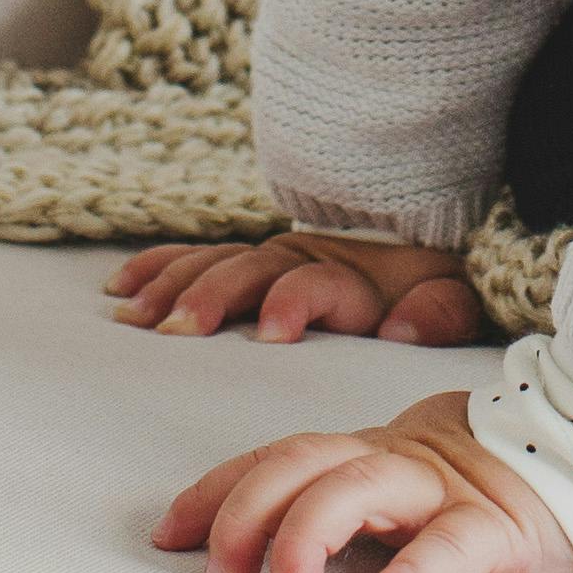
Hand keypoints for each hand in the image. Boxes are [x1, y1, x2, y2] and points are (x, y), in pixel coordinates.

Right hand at [109, 227, 483, 344]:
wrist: (410, 241)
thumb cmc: (424, 290)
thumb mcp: (451, 299)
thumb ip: (440, 311)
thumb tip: (403, 328)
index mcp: (351, 276)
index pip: (318, 283)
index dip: (294, 302)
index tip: (271, 331)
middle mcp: (301, 261)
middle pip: (252, 271)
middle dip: (215, 296)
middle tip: (182, 329)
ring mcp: (267, 258)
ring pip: (214, 264)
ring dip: (174, 287)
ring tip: (138, 317)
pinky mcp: (243, 261)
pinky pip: (193, 257)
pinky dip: (157, 267)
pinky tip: (122, 287)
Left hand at [155, 387, 572, 572]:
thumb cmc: (496, 491)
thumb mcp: (411, 493)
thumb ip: (353, 512)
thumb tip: (258, 565)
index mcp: (373, 454)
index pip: (279, 457)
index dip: (219, 490)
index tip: (168, 535)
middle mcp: (401, 461)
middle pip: (304, 462)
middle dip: (246, 512)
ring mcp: (451, 488)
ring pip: (362, 486)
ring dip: (307, 535)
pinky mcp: (502, 525)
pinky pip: (449, 547)